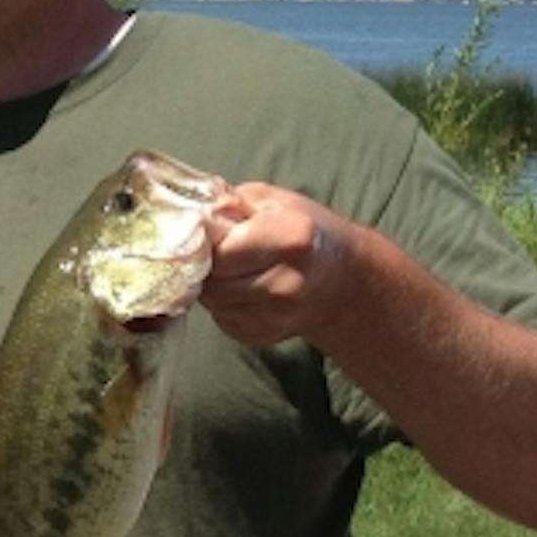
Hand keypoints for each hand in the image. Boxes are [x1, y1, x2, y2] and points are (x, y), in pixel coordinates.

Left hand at [199, 182, 365, 347]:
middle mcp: (286, 283)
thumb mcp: (272, 201)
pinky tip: (244, 288)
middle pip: (213, 280)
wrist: (346, 280)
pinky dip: (223, 303)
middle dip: (207, 265)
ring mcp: (277, 315)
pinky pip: (222, 317)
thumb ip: (229, 203)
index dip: (206, 243)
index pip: (219, 252)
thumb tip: (191, 212)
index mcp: (290, 239)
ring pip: (213, 301)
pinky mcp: (264, 335)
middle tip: (220, 251)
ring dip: (213, 284)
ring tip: (235, 268)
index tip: (208, 234)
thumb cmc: (306, 231)